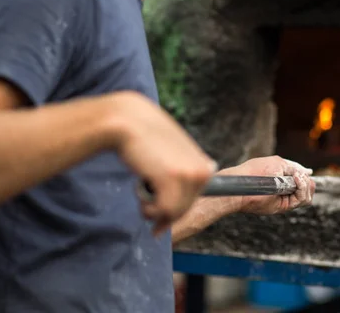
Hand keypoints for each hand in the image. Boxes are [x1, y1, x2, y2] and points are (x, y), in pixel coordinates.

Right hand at [108, 92, 215, 234]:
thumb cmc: (146, 133)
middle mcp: (202, 172)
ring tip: (140, 193)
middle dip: (164, 215)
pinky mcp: (172, 179)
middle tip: (145, 209)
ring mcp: (189, 176)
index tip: (161, 219)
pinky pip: (163, 211)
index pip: (194, 199)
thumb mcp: (175, 147)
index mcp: (204, 165)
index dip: (176, 209)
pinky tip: (139, 192)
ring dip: (153, 211)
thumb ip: (188, 162)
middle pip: (184, 208)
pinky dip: (148, 210)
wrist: (129, 119)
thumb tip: (210, 168)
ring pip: (173, 212)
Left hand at [219, 156, 315, 214]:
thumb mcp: (278, 164)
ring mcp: (285, 198)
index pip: (303, 180)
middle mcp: (285, 190)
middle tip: (299, 177)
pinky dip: (303, 190)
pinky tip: (294, 183)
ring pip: (307, 195)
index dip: (306, 177)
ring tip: (295, 180)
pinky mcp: (284, 206)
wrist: (242, 185)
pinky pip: (303, 200)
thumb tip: (308, 173)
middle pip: (308, 188)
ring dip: (305, 185)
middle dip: (307, 181)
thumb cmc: (255, 171)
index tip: (306, 173)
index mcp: (283, 179)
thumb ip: (294, 169)